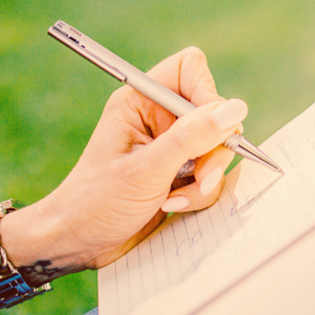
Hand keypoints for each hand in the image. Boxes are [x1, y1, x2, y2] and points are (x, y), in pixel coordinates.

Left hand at [1, 47, 246, 279]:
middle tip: (199, 177)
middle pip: (213, 114)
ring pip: (217, 148)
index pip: (190, 70)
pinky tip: (172, 206)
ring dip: (205, 179)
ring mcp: (171, 147)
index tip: (211, 129)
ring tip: (175, 199)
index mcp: (140, 102)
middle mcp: (158, 119)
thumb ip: (192, 137)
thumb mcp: (146, 170)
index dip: (207, 94)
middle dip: (212, 150)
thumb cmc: (96, 202)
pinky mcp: (180, 173)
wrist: (79, 243)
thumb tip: (236, 109)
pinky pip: (211, 175)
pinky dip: (199, 194)